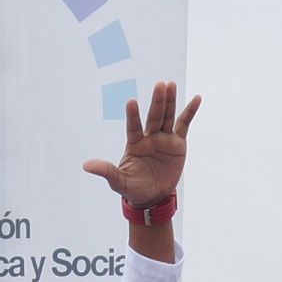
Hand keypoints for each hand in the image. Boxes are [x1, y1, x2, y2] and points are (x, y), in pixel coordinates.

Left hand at [80, 78, 199, 210]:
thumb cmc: (133, 188)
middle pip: (154, 117)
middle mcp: (149, 137)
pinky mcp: (178, 143)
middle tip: (159, 84)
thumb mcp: (118, 182)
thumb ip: (106, 171)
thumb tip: (85, 165)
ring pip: (167, 116)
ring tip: (171, 84)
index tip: (131, 102)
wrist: (152, 197)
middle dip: (157, 102)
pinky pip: (184, 124)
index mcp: (134, 144)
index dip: (132, 115)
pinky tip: (196, 98)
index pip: (133, 127)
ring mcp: (164, 138)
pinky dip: (190, 112)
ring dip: (170, 101)